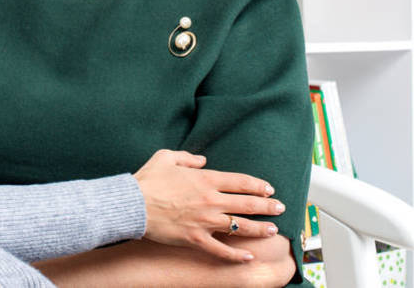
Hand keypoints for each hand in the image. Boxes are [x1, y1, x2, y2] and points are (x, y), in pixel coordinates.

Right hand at [133, 150, 284, 262]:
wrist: (133, 205)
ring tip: (273, 230)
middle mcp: (210, 200)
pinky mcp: (195, 238)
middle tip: (280, 208)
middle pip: (246, 203)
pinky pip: (220, 249)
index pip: (240, 181)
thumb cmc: (148, 180)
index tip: (269, 188)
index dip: (257, 185)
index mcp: (205, 179)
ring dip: (259, 228)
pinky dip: (235, 254)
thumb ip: (188, 157)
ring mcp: (204, 221)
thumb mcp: (166, 157)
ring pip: (240, 226)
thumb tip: (202, 160)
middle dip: (267, 206)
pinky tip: (248, 257)